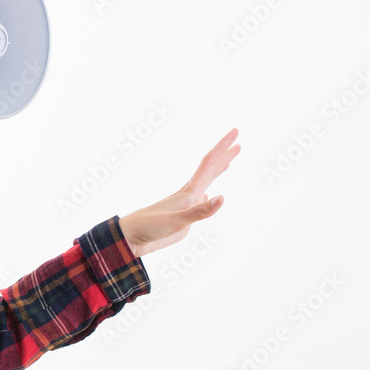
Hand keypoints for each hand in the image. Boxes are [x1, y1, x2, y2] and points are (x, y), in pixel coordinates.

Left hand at [118, 128, 240, 256]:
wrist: (132, 237)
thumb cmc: (151, 226)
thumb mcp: (177, 220)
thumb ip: (201, 211)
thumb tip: (222, 198)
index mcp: (188, 192)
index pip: (209, 163)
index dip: (223, 147)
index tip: (235, 132)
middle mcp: (188, 195)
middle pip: (209, 170)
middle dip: (224, 156)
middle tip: (237, 142)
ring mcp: (185, 205)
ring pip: (205, 183)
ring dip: (217, 171)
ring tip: (227, 162)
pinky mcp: (183, 217)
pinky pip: (200, 202)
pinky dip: (208, 195)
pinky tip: (207, 196)